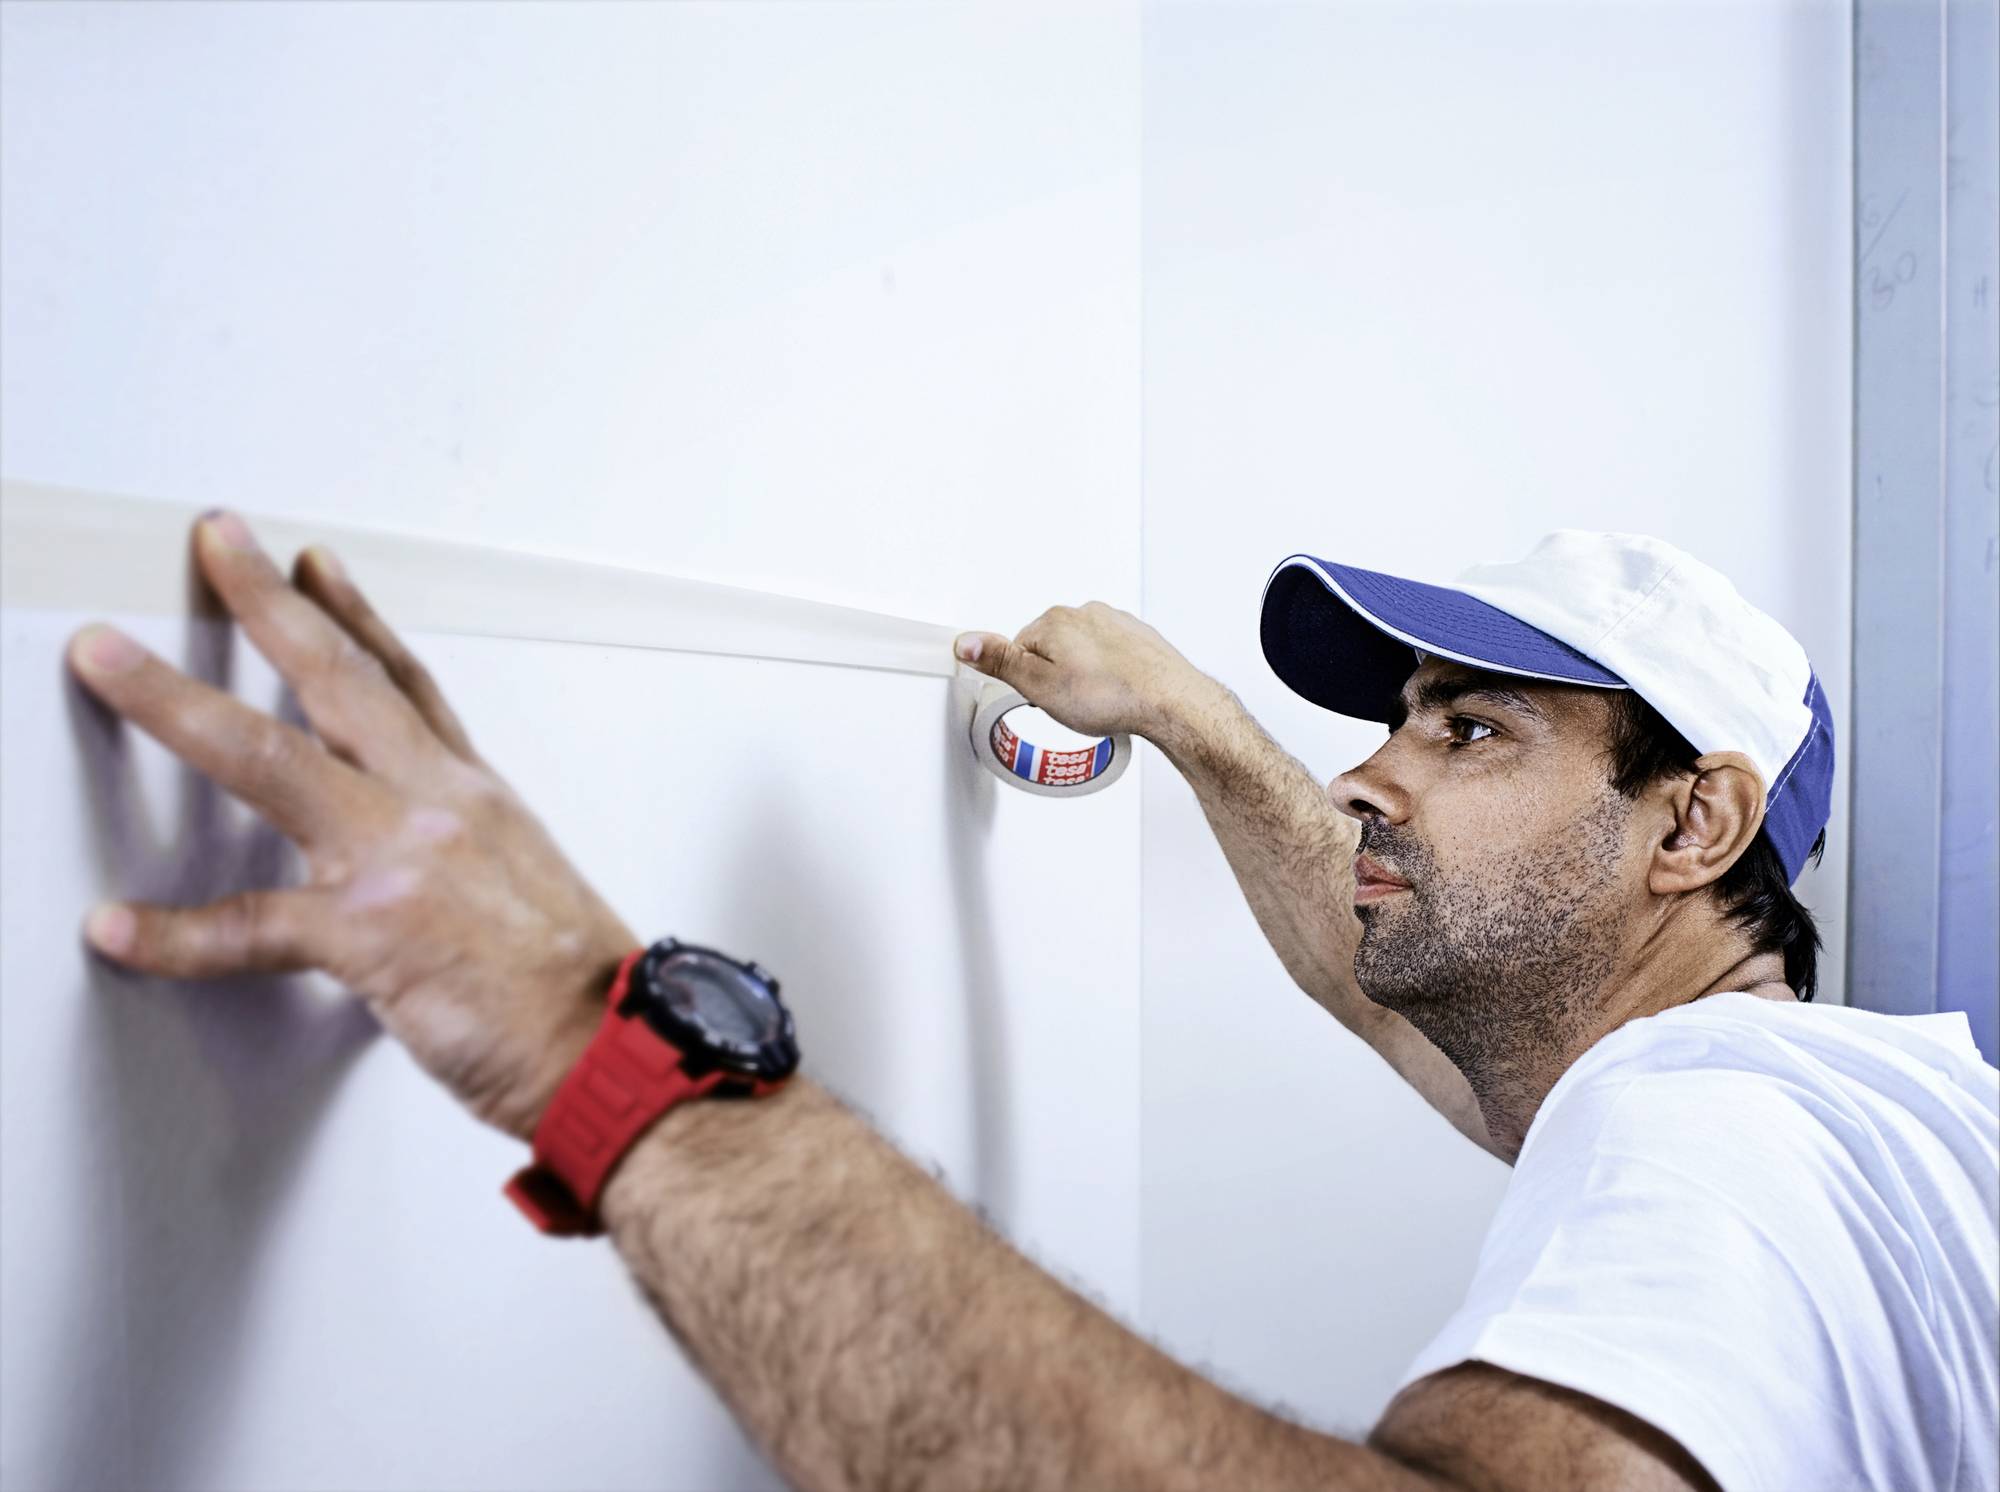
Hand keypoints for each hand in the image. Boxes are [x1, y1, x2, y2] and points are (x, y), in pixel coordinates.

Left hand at [68, 511, 634, 1141]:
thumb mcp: (526, 890)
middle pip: (337, 679)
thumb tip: (415, 869)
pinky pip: (251, 928)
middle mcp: (439, 805)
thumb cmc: (581, 989)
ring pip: (269, 758)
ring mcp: (400, 858)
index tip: (314, 566)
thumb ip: (460, 859)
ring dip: (174, 704)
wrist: (617, 1046)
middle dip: (268, 601)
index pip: (405, 683)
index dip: (355, 616)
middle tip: (218, 542)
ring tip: (107, 661)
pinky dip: (177, 934)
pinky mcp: (370, 931)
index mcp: (477, 798)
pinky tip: (122, 926)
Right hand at [952, 602, 1220, 745]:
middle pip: (1051, 647)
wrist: (1171, 702)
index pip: (1020, 648)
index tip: (1040, 697)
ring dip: (1084, 675)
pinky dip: (1111, 674)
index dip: (1026, 680)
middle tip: (1069, 704)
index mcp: (1055, 620)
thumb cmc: (1112, 696)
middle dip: (1054, 675)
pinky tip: (1117, 695)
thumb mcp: (1040, 687)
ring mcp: (1116, 623)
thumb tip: (965, 642)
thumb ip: (1000, 661)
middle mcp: (1086, 613)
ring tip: (1097, 703)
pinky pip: (1112, 656)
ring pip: (1083, 652)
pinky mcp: (1139, 638)